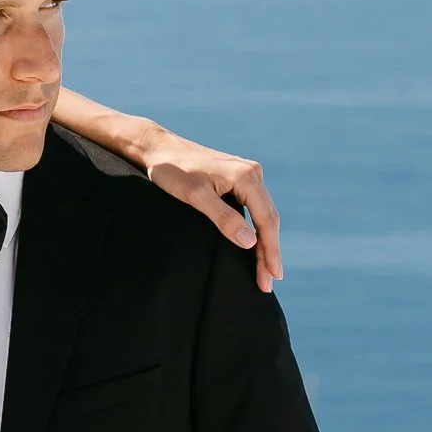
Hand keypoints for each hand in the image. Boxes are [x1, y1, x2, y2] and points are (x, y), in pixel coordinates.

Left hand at [142, 131, 280, 293]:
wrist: (159, 149)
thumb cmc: (173, 171)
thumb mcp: (195, 196)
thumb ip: (223, 218)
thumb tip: (250, 242)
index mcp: (246, 177)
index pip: (265, 220)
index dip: (270, 250)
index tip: (271, 276)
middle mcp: (252, 173)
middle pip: (268, 218)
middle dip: (269, 251)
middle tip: (268, 282)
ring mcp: (247, 174)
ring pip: (263, 213)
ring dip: (265, 241)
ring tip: (265, 269)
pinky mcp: (239, 178)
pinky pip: (254, 206)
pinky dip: (256, 227)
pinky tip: (256, 244)